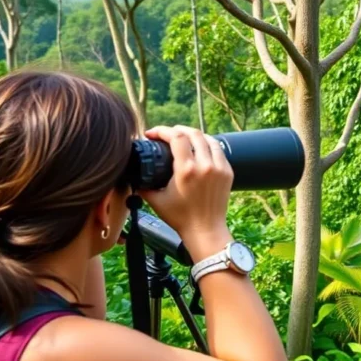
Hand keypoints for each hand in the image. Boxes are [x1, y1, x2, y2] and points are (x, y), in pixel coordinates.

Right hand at [138, 125, 233, 259]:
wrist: (206, 231)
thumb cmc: (181, 218)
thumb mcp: (157, 200)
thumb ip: (143, 185)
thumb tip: (133, 174)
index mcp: (187, 170)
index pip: (176, 137)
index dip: (162, 130)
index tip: (152, 134)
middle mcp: (205, 165)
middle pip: (193, 133)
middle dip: (177, 129)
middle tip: (167, 134)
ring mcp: (219, 168)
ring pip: (208, 139)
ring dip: (194, 135)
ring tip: (183, 138)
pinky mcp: (228, 172)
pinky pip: (218, 150)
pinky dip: (207, 145)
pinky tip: (199, 148)